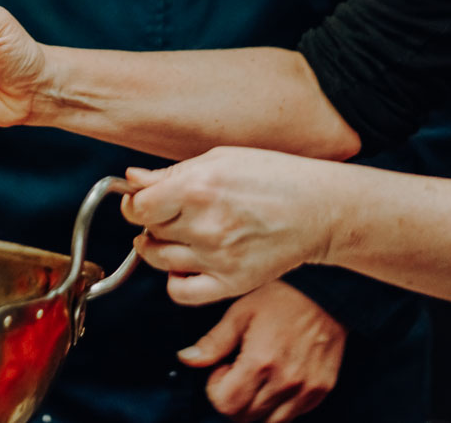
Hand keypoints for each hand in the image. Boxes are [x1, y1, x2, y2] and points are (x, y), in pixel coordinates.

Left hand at [123, 148, 341, 305]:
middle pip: (149, 232)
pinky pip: (181, 292)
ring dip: (159, 248)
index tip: (143, 201)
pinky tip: (186, 264)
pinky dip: (175, 281)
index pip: (138, 207)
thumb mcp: (219, 159)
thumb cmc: (273, 176)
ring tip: (180, 235)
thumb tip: (132, 179)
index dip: (135, 203)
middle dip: (152, 222)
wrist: (318, 209)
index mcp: (197, 187)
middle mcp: (204, 225)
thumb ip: (171, 173)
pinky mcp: (231, 282)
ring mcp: (217, 258)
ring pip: (159, 261)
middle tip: (171, 213)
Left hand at [180, 282, 343, 422]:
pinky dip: (280, 405)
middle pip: (245, 417)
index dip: (216, 389)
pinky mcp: (321, 390)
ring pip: (269, 422)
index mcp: (261, 361)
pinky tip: (278, 378)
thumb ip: (213, 342)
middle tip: (239, 370)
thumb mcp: (240, 312)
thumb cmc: (281, 297)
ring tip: (259, 377)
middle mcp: (285, 381)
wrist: (327, 291)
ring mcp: (306, 389)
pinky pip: (293, 414)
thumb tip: (186, 359)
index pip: (226, 405)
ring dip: (256, 406)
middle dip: (234, 398)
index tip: (223, 369)